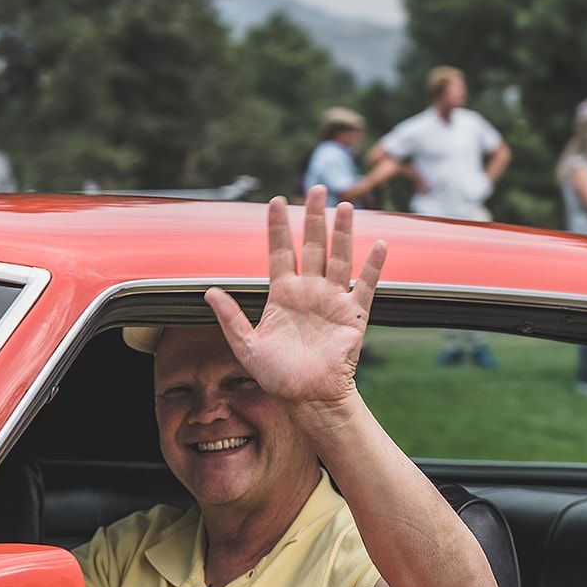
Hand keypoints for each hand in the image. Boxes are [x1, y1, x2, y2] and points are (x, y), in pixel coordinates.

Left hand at [205, 185, 386, 406]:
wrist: (307, 398)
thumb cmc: (278, 376)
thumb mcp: (246, 347)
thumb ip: (230, 318)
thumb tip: (209, 291)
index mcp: (282, 295)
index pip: (280, 252)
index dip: (278, 227)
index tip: (274, 201)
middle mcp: (308, 292)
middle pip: (312, 246)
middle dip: (314, 217)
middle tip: (318, 189)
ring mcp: (332, 301)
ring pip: (338, 258)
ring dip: (341, 232)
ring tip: (344, 206)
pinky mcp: (352, 315)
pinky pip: (364, 286)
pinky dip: (371, 267)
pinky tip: (377, 245)